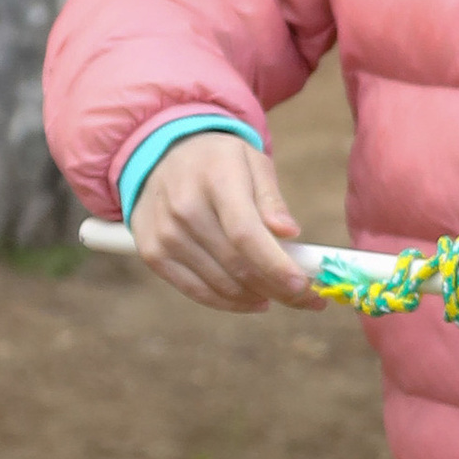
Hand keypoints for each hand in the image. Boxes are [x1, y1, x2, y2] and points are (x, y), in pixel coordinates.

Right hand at [129, 131, 314, 312]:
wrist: (160, 156)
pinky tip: (253, 300)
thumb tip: (289, 232)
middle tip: (306, 298)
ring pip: (220, 284)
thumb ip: (271, 198)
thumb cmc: (218, 162)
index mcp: (215, 178)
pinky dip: (229, 302)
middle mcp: (184, 208)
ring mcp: (164, 234)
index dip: (275, 265)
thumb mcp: (251, 162)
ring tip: (280, 295)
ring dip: (256, 298)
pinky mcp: (152, 254)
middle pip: (236, 264)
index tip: (303, 285)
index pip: (245, 233)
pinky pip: (197, 291)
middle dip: (277, 289)